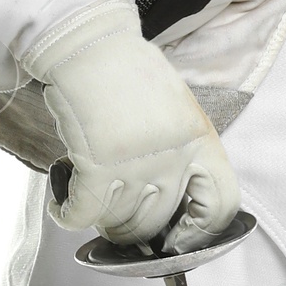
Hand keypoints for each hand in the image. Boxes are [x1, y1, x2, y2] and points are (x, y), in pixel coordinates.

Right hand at [22, 1, 239, 249]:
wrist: (93, 47)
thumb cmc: (131, 74)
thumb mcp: (179, 111)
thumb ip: (183, 153)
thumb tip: (171, 201)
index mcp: (201, 141)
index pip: (221, 204)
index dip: (200, 231)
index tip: (179, 238)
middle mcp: (173, 157)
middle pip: (160, 222)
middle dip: (136, 233)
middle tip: (119, 223)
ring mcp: (136, 163)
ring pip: (121, 222)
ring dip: (102, 223)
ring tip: (92, 207)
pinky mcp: (97, 164)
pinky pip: (84, 214)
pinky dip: (69, 217)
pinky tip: (64, 208)